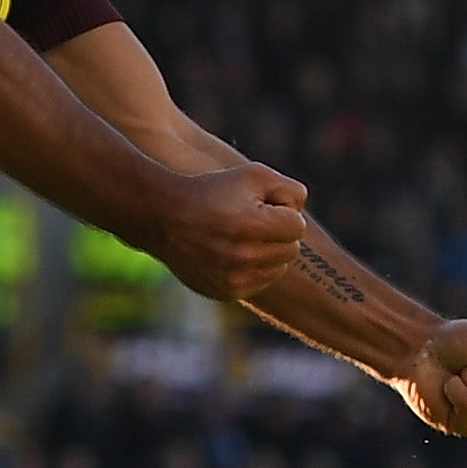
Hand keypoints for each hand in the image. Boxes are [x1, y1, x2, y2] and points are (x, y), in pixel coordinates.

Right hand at [147, 162, 308, 301]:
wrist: (165, 218)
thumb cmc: (214, 192)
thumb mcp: (253, 175)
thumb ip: (292, 190)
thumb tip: (302, 218)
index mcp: (253, 225)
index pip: (298, 226)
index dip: (281, 212)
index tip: (257, 207)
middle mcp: (243, 256)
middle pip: (291, 250)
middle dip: (277, 234)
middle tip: (248, 222)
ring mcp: (233, 278)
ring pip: (278, 269)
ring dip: (267, 253)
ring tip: (240, 238)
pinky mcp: (226, 293)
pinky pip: (260, 283)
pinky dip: (253, 269)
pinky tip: (232, 255)